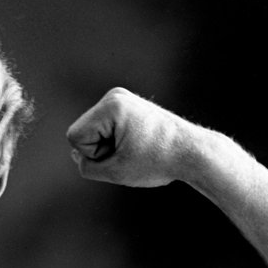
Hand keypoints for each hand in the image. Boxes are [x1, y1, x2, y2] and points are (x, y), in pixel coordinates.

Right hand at [66, 87, 198, 187]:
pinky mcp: (128, 107)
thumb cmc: (158, 161)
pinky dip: (116, 142)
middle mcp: (114, 96)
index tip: (122, 155)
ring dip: (109, 147)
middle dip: (101, 150)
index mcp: (111, 105)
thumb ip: (86, 166)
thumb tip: (77, 154)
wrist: (193, 152)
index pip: (75, 137)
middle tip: (131, 154)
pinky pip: (104, 129)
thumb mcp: (114, 172)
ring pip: (93, 132)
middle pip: (83, 132)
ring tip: (136, 149)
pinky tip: (137, 144)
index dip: (93, 156)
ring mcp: (121, 99)